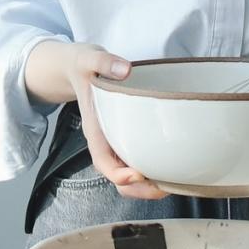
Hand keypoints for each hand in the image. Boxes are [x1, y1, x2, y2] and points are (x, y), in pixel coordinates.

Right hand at [22, 38, 166, 199]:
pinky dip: (153, 168)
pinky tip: (172, 163)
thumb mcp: (89, 59)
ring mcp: (115, 141)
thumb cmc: (82, 66)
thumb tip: (125, 70)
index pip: (103, 162)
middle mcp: (105, 141)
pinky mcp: (125, 136)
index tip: (138, 174)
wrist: (75, 68)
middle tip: (167, 186)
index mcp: (94, 130)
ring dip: (148, 184)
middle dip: (140, 189)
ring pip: (129, 174)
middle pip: (118, 178)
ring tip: (174, 181)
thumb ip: (104, 62)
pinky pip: (137, 160)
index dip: (119, 175)